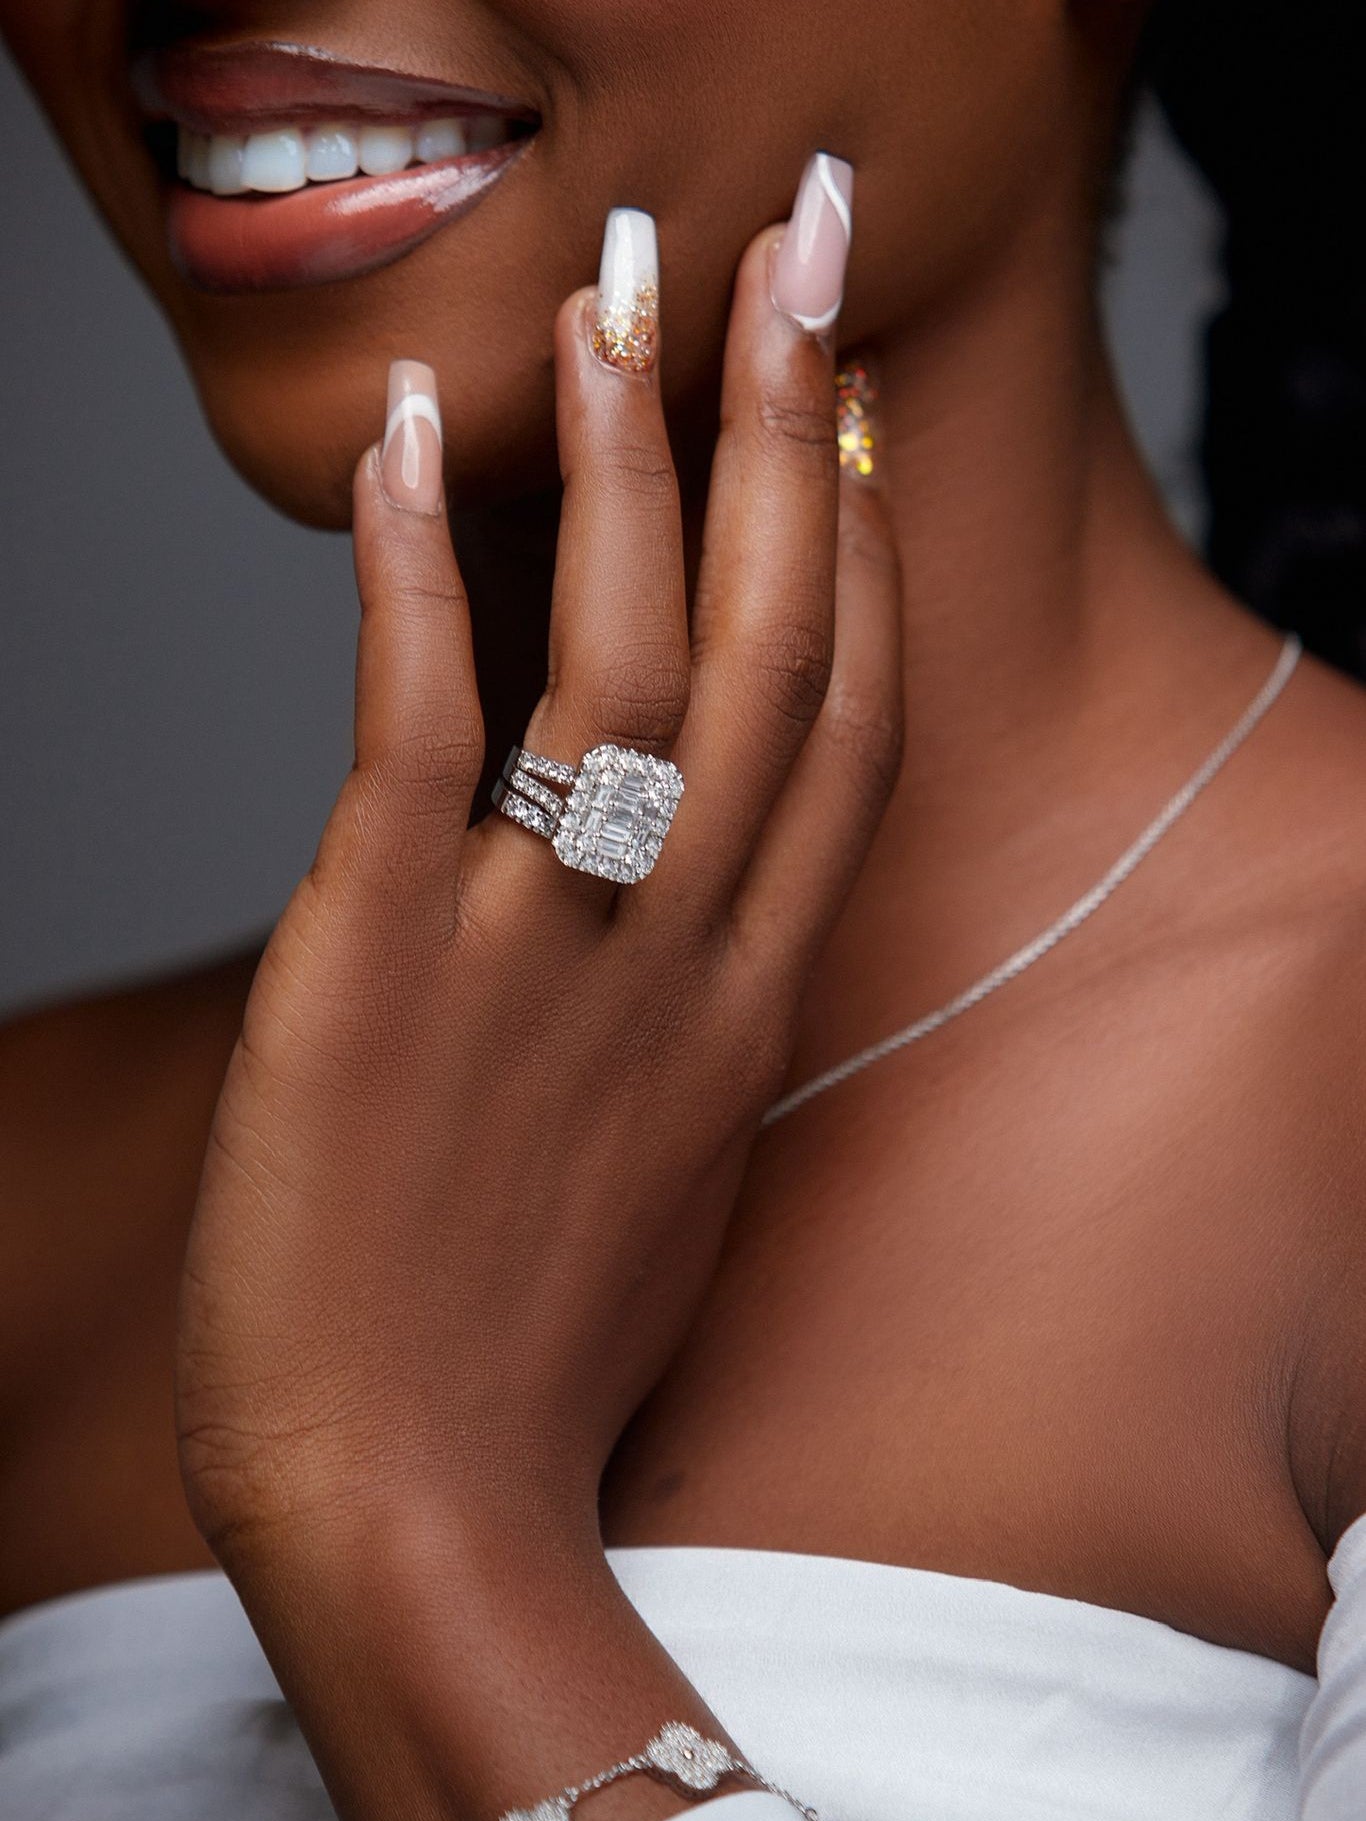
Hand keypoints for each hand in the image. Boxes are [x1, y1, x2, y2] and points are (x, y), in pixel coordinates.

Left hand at [177, 211, 899, 1820]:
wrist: (421, 1503)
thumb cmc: (527, 1346)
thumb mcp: (657, 1162)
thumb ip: (674, 1015)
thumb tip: (638, 907)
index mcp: (752, 999)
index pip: (850, 731)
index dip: (858, 555)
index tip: (839, 425)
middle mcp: (684, 946)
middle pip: (782, 644)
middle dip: (792, 430)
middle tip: (789, 260)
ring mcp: (549, 944)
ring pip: (635, 650)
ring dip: (634, 454)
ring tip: (620, 297)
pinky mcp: (395, 953)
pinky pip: (431, 717)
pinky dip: (432, 566)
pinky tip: (425, 441)